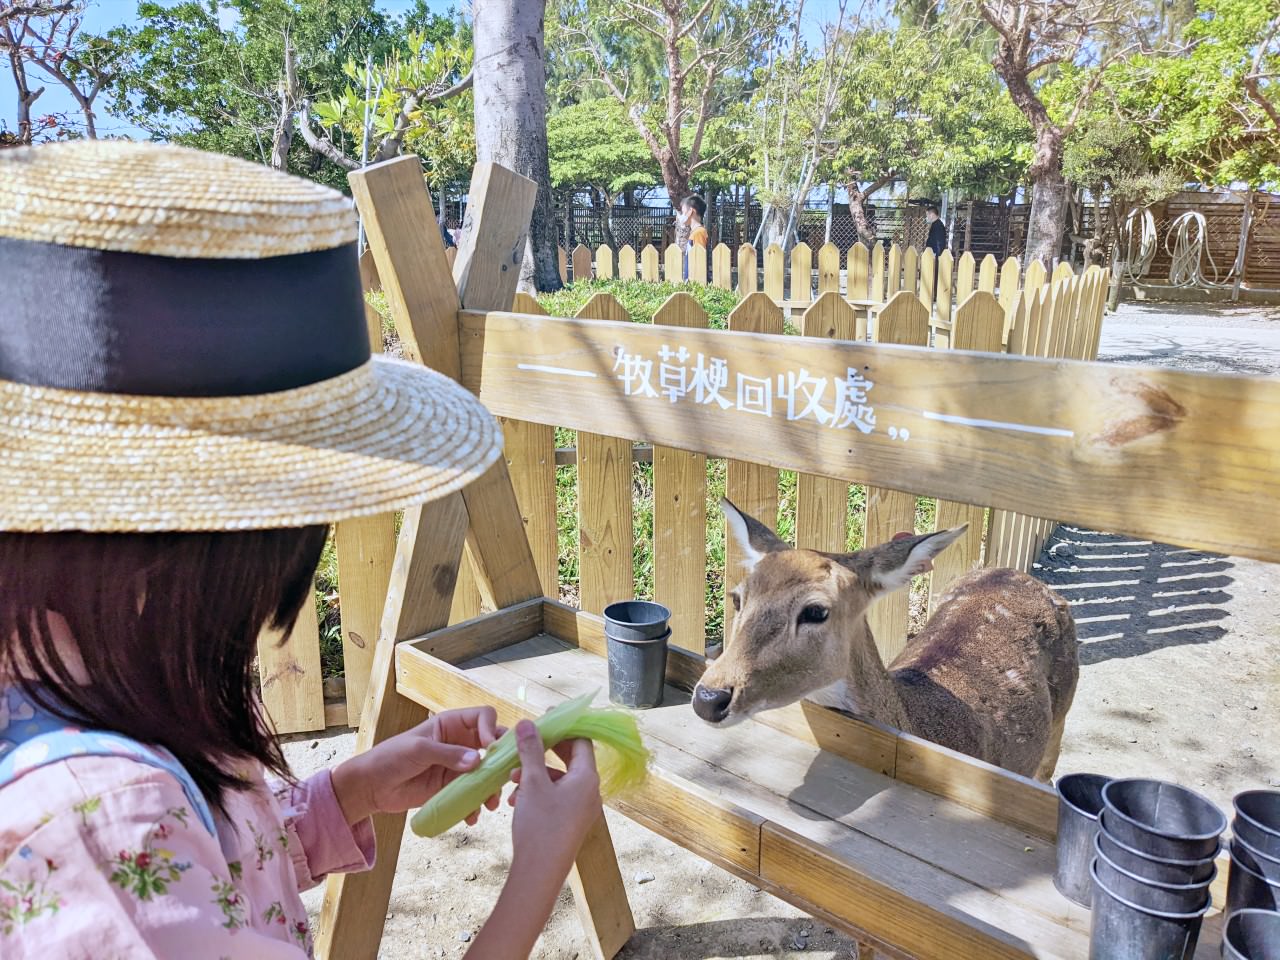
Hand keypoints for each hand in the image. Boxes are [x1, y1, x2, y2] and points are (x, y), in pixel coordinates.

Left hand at [331, 707, 504, 825]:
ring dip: (492, 787)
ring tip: (490, 804)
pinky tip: (471, 815)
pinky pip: (473, 795)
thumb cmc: (390, 758)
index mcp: (451, 724)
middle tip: (506, 777)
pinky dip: (476, 805)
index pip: (484, 717)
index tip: (490, 748)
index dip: (492, 728)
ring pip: (487, 773)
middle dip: (502, 760)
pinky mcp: (452, 788)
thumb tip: (478, 761)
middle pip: (493, 745)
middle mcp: (460, 743)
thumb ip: (448, 754)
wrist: (371, 787)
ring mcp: (458, 767)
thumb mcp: (418, 750)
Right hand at [507, 720, 601, 879]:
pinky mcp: (570, 822)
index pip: (580, 741)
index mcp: (587, 778)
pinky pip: (557, 797)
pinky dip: (538, 792)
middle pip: (570, 759)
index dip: (562, 728)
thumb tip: (528, 722)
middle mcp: (590, 791)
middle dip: (544, 751)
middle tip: (524, 744)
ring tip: (512, 778)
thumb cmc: (540, 825)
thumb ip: (531, 750)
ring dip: (536, 773)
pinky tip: (516, 799)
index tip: (542, 720)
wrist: (539, 873)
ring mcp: (581, 808)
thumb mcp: (532, 783)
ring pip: (559, 779)